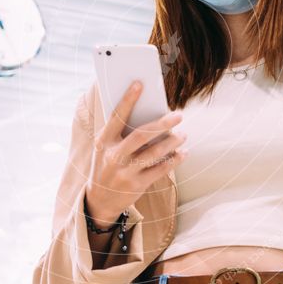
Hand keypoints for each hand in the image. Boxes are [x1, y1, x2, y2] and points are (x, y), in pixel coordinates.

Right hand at [85, 80, 186, 226]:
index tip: (140, 84)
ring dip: (172, 142)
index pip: (116, 117)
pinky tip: (183, 152)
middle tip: (179, 115)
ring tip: (183, 134)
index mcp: (103, 141)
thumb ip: (122, 132)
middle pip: (140, 136)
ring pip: (153, 153)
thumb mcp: (106, 147)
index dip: (128, 99)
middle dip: (162, 124)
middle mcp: (113, 156)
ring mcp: (125, 172)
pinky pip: (159, 170)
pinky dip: (173, 160)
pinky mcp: (136, 185)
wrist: (100, 199)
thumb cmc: (107, 164)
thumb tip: (150, 112)